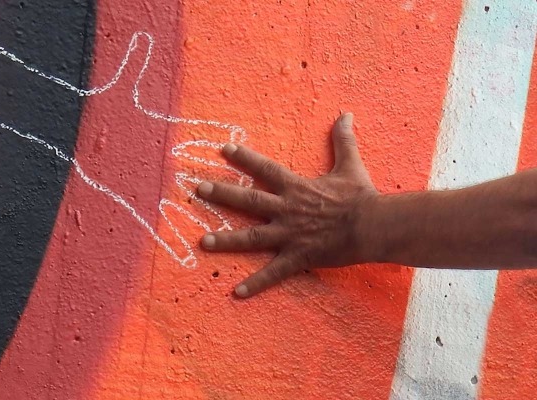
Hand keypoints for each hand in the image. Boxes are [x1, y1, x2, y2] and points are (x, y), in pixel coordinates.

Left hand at [197, 113, 378, 297]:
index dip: (244, 158)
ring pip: (252, 237)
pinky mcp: (298, 257)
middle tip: (198, 190)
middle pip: (249, 200)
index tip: (222, 149)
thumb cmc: (361, 196)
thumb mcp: (350, 164)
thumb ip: (343, 139)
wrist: (373, 225)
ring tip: (203, 241)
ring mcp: (290, 235)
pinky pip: (274, 273)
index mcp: (296, 188)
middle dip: (222, 194)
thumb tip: (346, 113)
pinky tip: (236, 294)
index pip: (265, 169)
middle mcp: (287, 210)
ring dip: (226, 240)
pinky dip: (256, 284)